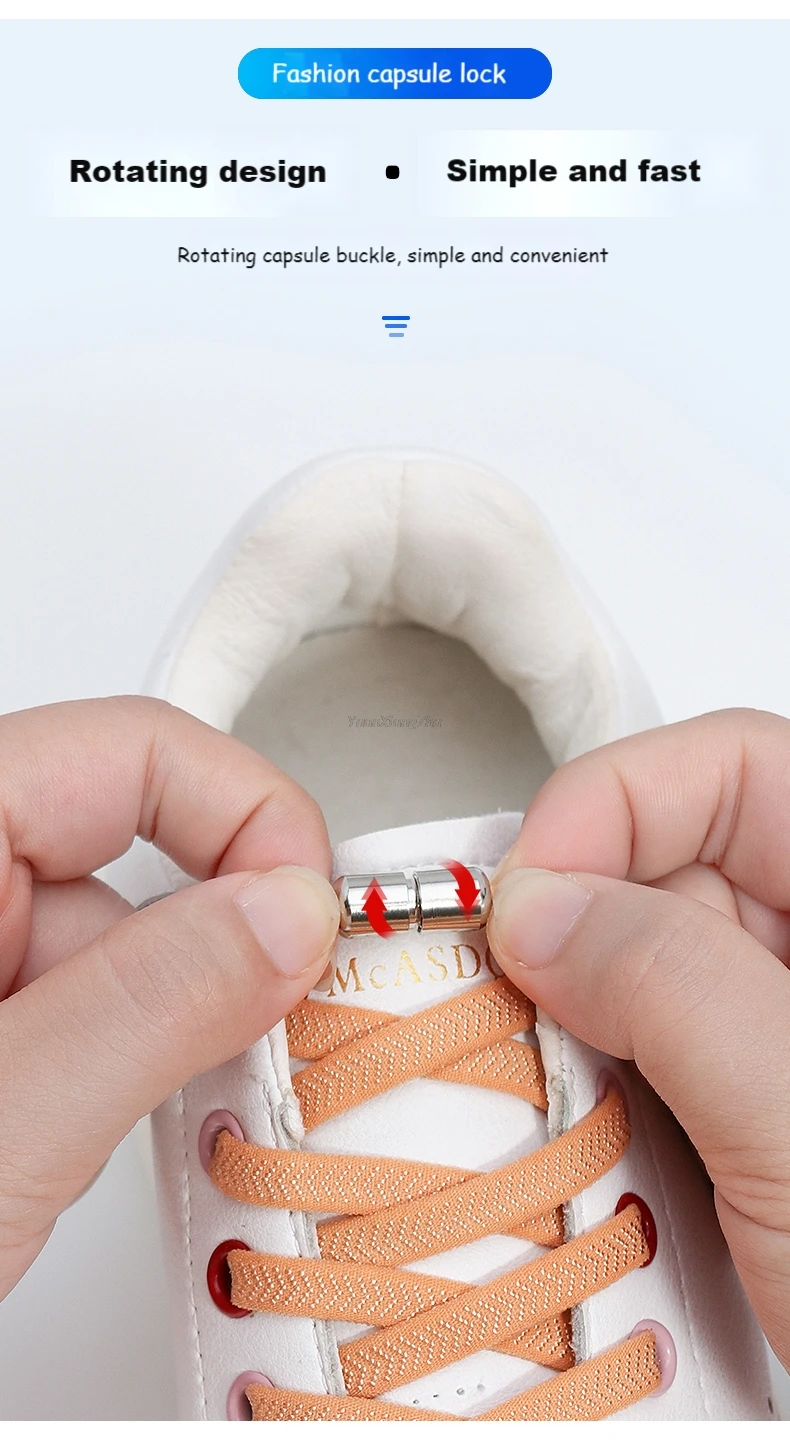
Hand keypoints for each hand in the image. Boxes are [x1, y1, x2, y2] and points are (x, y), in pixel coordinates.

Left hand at [0, 697, 338, 1299]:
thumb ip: (150, 1006)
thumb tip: (287, 914)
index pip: (130, 754)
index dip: (245, 816)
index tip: (312, 917)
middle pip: (130, 853)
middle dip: (211, 949)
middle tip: (268, 1039)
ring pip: (109, 946)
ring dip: (157, 1028)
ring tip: (132, 1126)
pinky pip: (75, 1006)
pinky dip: (115, 1064)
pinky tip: (82, 1135)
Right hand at [487, 708, 789, 1371]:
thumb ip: (678, 988)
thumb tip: (541, 906)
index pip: (734, 768)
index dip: (616, 803)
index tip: (526, 891)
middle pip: (669, 864)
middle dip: (572, 924)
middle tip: (506, 996)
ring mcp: (783, 1033)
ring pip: (638, 967)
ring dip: (574, 1024)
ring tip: (555, 1093)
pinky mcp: (750, 1109)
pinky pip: (643, 1058)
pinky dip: (591, 1093)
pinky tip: (589, 1145)